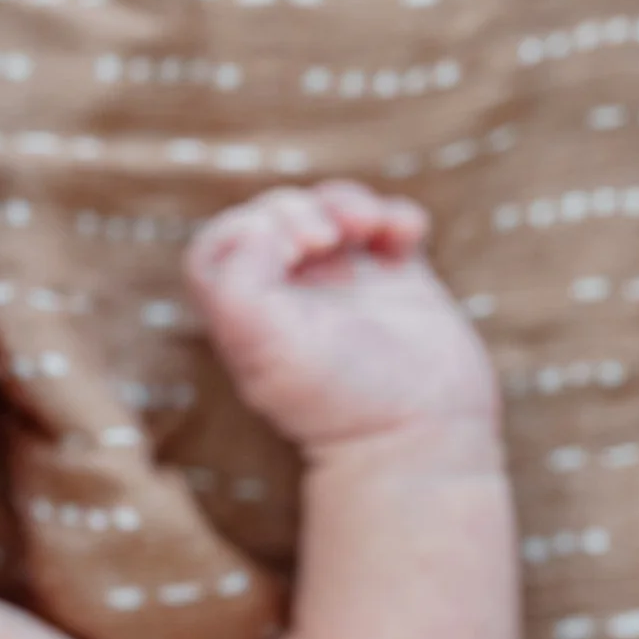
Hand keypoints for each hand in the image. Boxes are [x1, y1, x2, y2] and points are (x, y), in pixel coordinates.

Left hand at [183, 180, 498, 457]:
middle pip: (276, 217)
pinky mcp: (398, 280)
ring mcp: (346, 284)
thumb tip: (255, 227)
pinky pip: (389, 223)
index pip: (222, 245)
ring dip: (345, 202)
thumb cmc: (334, 398)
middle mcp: (291, 295)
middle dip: (296, 210)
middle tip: (321, 241)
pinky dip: (395, 215)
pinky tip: (405, 234)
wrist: (417, 436)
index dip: (245, 227)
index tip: (282, 252)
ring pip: (331, 211)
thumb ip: (238, 284)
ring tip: (364, 226)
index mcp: (248, 313)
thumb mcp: (264, 347)